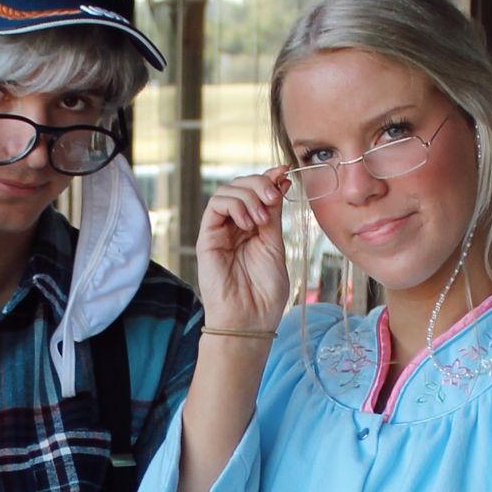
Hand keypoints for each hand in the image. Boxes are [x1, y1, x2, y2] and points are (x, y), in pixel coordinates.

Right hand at [195, 171, 292, 334]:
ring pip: (227, 191)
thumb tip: (279, 181)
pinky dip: (233, 205)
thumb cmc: (265, 292)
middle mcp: (235, 227)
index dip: (269, 177)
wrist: (250, 319)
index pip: (256, 192)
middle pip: (241, 186)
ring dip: (248, 195)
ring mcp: (220, 232)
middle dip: (260, 184)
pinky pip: (215, 206)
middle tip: (274, 197)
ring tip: (261, 218)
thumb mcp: (275, 245)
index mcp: (253, 228)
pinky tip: (247, 222)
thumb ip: (273, 215)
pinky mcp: (207, 238)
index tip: (284, 172)